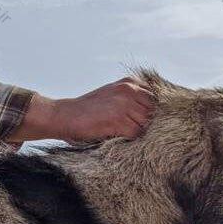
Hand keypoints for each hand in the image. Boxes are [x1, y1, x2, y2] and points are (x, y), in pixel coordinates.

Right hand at [6, 78, 154, 142]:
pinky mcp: (118, 120)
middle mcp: (129, 90)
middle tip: (139, 134)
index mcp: (130, 83)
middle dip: (150, 124)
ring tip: (126, 137)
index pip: (158, 98)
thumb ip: (133, 100)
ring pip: (148, 124)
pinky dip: (131, 140)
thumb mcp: (112, 96)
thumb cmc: (88, 111)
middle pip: (156, 112)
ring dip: (140, 134)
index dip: (157, 113)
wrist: (64, 116)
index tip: (153, 123)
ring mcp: (124, 104)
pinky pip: (137, 135)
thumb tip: (158, 116)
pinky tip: (120, 139)